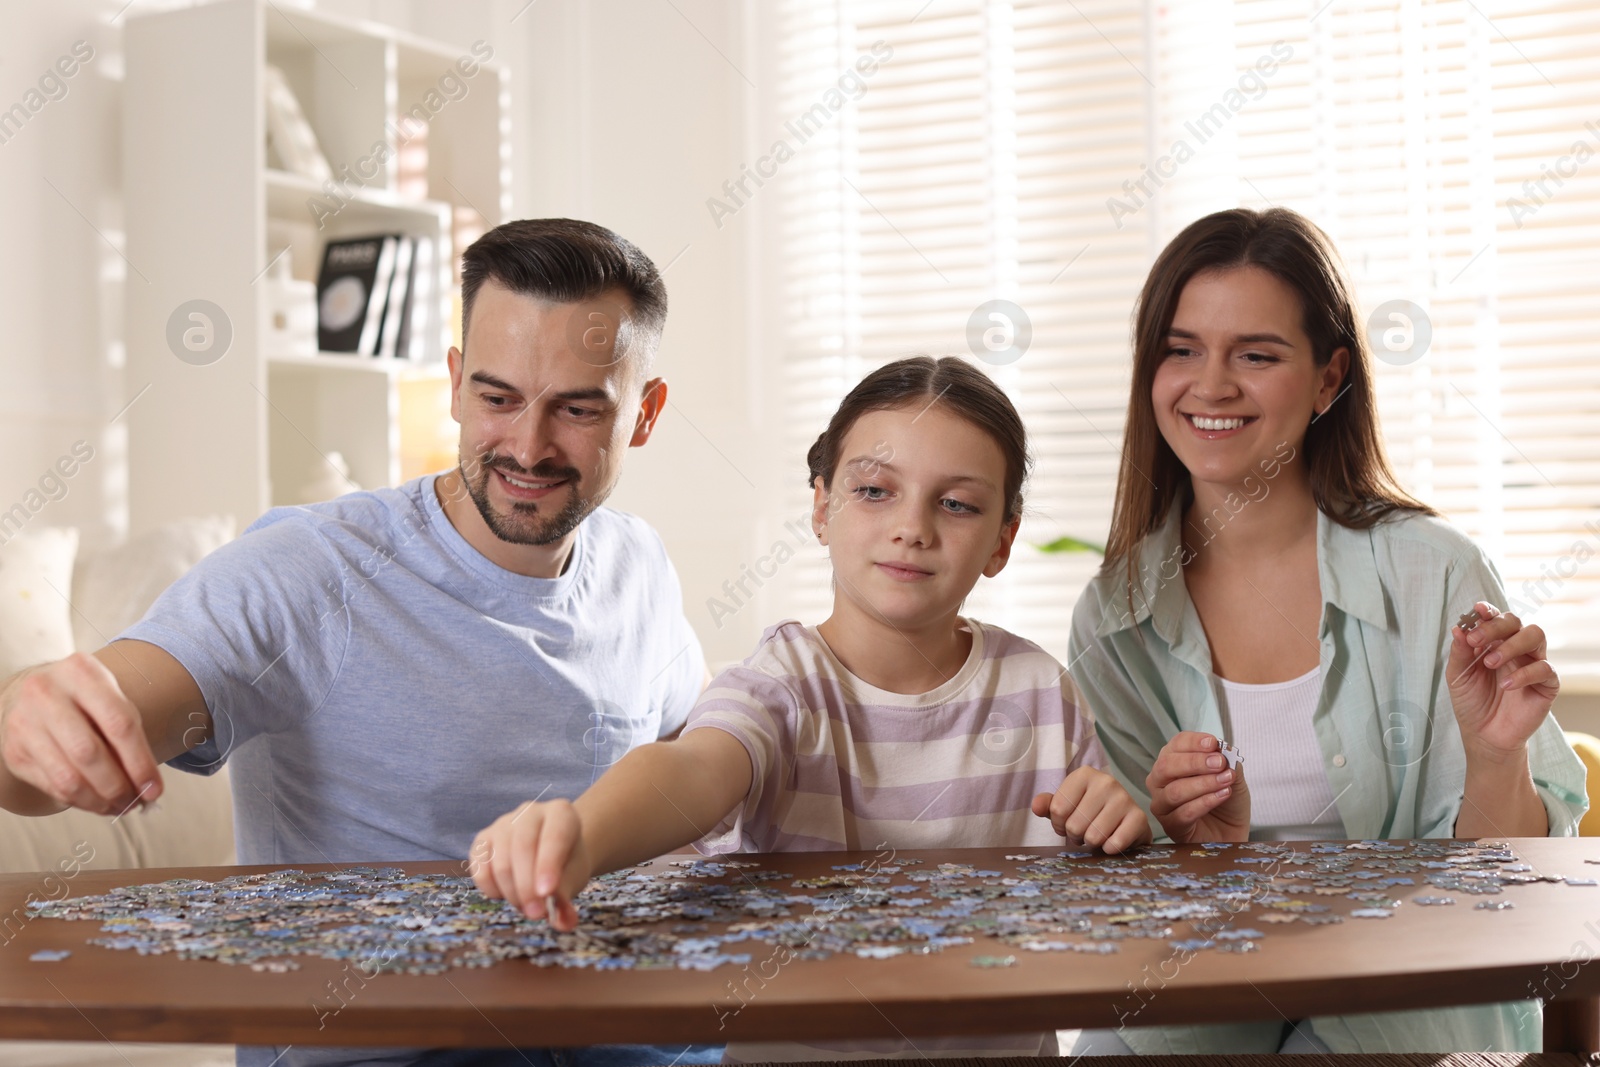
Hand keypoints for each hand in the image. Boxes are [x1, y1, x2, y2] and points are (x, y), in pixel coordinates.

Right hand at [0, 653, 162, 814]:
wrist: (38, 693)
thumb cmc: (87, 699)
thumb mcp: (111, 699)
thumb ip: (129, 735)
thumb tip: (147, 787)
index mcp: (81, 672)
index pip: (118, 723)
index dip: (139, 762)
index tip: (154, 788)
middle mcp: (46, 693)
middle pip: (89, 753)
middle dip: (118, 786)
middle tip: (137, 802)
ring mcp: (24, 722)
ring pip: (68, 777)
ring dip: (99, 800)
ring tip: (120, 806)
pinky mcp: (15, 750)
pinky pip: (52, 786)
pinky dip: (80, 801)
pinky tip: (98, 803)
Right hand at [468, 798, 592, 931]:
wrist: (551, 854)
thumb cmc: (565, 864)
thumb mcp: (573, 877)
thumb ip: (567, 897)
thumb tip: (564, 922)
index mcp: (561, 813)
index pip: (554, 836)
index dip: (548, 865)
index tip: (546, 893)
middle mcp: (530, 811)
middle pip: (522, 847)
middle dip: (527, 886)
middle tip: (536, 914)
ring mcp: (503, 823)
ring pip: (500, 860)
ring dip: (512, 892)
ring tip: (527, 908)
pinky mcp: (483, 839)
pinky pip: (480, 868)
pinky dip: (491, 889)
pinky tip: (506, 895)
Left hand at [1030, 766, 1151, 853]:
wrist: (1126, 820)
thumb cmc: (1090, 811)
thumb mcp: (1067, 804)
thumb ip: (1048, 805)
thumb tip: (1036, 806)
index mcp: (1084, 775)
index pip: (1057, 809)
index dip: (1058, 824)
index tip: (1068, 822)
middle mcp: (1106, 782)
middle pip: (1074, 825)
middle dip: (1076, 835)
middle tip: (1085, 830)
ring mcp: (1125, 798)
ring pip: (1093, 836)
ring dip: (1092, 843)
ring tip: (1098, 834)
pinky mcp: (1139, 818)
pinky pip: (1114, 844)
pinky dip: (1109, 849)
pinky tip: (1112, 840)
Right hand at [1146, 732, 1249, 843]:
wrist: (1232, 831)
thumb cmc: (1226, 802)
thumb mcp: (1232, 776)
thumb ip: (1227, 762)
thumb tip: (1222, 749)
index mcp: (1173, 761)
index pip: (1176, 745)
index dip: (1194, 742)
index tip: (1213, 744)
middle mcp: (1161, 780)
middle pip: (1167, 766)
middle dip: (1195, 762)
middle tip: (1219, 763)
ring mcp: (1162, 804)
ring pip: (1175, 791)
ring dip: (1203, 784)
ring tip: (1225, 781)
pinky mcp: (1170, 826)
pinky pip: (1184, 813)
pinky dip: (1205, 803)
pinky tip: (1222, 796)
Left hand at [1447, 602, 1558, 761]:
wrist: (1484, 734)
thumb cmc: (1472, 701)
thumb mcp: (1458, 676)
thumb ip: (1459, 653)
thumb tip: (1458, 628)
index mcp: (1493, 642)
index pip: (1495, 618)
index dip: (1488, 611)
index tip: (1477, 610)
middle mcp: (1515, 648)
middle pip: (1515, 621)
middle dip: (1495, 627)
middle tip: (1476, 642)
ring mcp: (1532, 663)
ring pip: (1535, 636)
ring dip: (1511, 645)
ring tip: (1490, 663)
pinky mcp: (1547, 683)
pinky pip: (1544, 668)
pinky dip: (1524, 674)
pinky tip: (1505, 685)